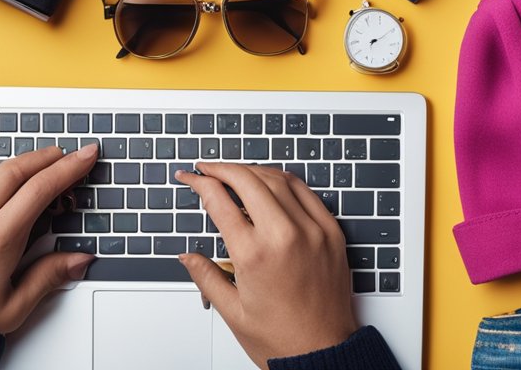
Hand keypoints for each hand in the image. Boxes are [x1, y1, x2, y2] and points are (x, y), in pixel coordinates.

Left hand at [0, 144, 99, 332]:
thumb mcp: (18, 304)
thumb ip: (51, 275)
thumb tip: (80, 258)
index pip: (40, 189)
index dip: (68, 168)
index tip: (86, 156)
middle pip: (14, 170)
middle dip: (45, 156)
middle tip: (67, 154)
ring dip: (18, 166)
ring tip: (39, 169)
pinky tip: (3, 189)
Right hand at [176, 163, 356, 368]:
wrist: (325, 352)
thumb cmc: (282, 338)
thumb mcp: (232, 311)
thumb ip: (206, 276)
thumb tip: (188, 256)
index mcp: (255, 255)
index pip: (220, 201)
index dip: (200, 183)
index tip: (190, 178)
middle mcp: (285, 235)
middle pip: (247, 179)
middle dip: (222, 168)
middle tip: (207, 169)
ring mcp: (313, 230)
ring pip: (279, 179)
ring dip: (253, 170)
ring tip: (235, 173)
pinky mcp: (332, 232)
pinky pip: (306, 192)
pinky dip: (284, 181)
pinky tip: (271, 183)